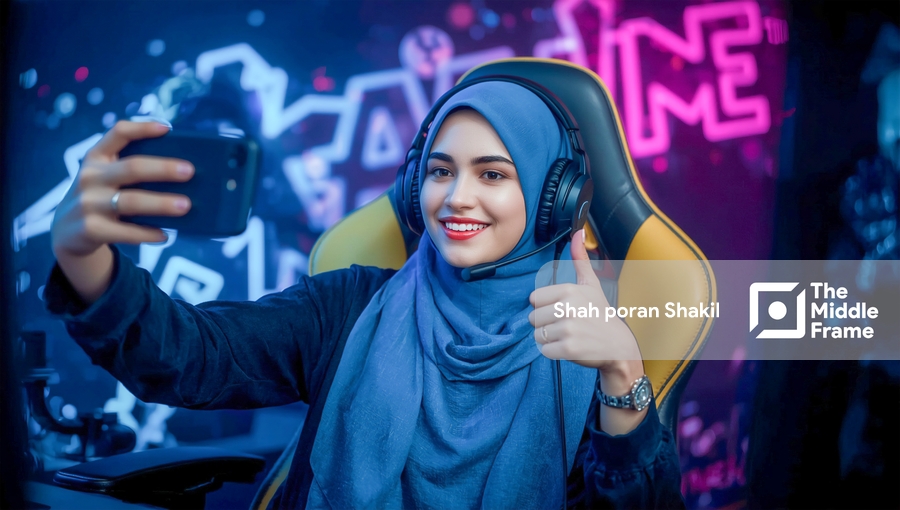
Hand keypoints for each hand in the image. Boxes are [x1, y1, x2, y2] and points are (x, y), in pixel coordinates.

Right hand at [51, 120, 193, 258]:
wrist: (67, 233)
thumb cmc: (101, 199)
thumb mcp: (106, 178)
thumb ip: (131, 172)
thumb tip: (180, 176)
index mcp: (96, 158)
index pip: (118, 133)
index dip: (142, 128)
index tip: (167, 128)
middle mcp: (90, 177)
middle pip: (132, 168)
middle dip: (163, 168)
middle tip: (190, 172)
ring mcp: (88, 203)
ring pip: (131, 201)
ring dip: (161, 203)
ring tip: (186, 206)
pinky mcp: (89, 229)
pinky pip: (124, 231)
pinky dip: (147, 233)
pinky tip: (165, 235)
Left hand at [528, 229, 643, 379]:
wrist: (619, 345)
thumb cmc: (601, 314)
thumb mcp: (591, 284)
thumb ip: (580, 259)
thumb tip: (577, 233)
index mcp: (569, 290)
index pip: (534, 300)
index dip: (545, 307)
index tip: (561, 310)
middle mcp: (568, 308)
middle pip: (533, 318)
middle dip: (546, 324)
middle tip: (567, 325)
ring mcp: (568, 329)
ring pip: (538, 335)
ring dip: (550, 339)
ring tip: (569, 336)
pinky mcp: (568, 348)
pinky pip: (545, 350)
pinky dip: (554, 352)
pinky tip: (570, 347)